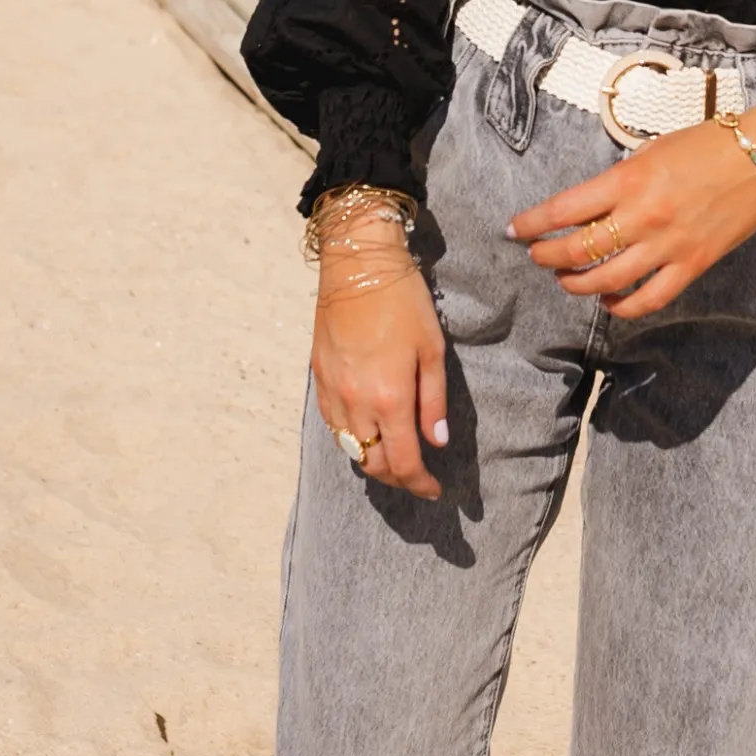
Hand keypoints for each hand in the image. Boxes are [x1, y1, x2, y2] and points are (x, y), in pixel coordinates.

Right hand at [311, 253, 448, 500]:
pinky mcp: (318, 378)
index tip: (435, 491)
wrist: (358, 265)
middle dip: (397, 478)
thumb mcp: (432, 349)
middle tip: (417, 477)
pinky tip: (366, 433)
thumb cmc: (403, 301)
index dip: (420, 484)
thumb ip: (433, 401)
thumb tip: (436, 441)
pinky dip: (351, 439)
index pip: (404, 461)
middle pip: (373, 463)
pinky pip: (333, 425)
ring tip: (394, 459)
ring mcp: (332, 392)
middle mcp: (356, 403)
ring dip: (373, 462)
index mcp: (389, 398)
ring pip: (349, 449)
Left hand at [510, 69, 755, 318]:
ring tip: (566, 280)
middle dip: (547, 258)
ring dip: (577, 285)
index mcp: (628, 180)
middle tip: (537, 256)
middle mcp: (643, 216)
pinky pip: (648, 299)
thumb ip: (617, 182)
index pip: (563, 210)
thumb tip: (586, 209)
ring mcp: (668, 245)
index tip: (515, 230)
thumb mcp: (651, 150)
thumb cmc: (707, 144)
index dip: (532, 224)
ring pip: (606, 281)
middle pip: (578, 251)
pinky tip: (608, 302)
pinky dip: (621, 307)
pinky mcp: (692, 265)